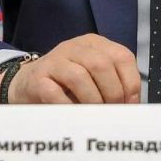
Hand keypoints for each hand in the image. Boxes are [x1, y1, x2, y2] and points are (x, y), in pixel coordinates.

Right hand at [3, 34, 140, 103]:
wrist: (27, 85)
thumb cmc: (67, 86)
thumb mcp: (93, 78)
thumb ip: (113, 85)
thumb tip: (133, 108)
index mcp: (94, 44)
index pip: (122, 57)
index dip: (131, 84)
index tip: (130, 105)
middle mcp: (74, 47)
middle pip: (102, 65)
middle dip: (112, 94)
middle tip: (111, 113)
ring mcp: (54, 61)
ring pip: (80, 77)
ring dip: (92, 102)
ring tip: (94, 116)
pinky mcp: (37, 78)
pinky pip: (56, 94)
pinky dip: (70, 108)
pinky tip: (74, 116)